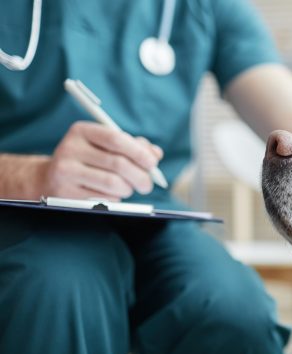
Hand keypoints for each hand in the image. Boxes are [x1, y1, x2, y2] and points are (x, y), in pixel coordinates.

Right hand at [37, 121, 162, 199]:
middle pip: (118, 164)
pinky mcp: (65, 193)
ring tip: (128, 188)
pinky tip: (111, 195)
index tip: (153, 164)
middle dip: (141, 176)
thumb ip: (133, 147)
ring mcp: (65, 172)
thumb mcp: (106, 146)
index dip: (139, 152)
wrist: (50, 178)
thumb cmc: (88, 159)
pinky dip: (115, 199)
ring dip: (128, 189)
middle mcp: (70, 148)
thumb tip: (156, 154)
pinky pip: (103, 199)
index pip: (116, 139)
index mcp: (82, 131)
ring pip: (113, 183)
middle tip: (147, 185)